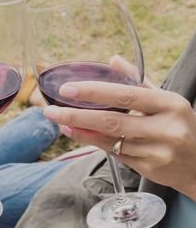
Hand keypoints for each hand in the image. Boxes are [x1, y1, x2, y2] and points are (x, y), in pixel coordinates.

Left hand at [44, 74, 195, 197]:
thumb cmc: (178, 124)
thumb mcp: (165, 100)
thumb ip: (138, 81)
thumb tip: (113, 60)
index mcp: (171, 104)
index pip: (127, 96)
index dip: (94, 93)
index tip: (68, 90)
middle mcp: (165, 128)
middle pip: (111, 121)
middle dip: (76, 116)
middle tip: (50, 110)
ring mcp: (156, 151)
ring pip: (109, 140)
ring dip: (80, 131)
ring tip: (60, 121)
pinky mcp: (147, 168)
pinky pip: (113, 153)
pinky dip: (93, 143)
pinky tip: (78, 134)